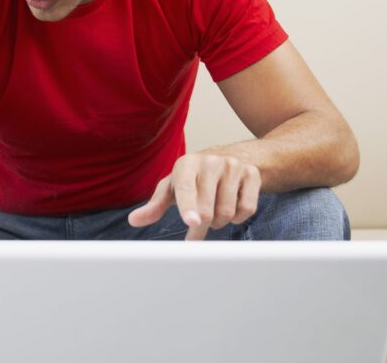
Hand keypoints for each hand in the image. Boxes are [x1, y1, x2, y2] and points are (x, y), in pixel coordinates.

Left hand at [128, 152, 261, 239]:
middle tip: (196, 230)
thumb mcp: (173, 186)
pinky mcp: (252, 175)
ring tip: (214, 211)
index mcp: (187, 163)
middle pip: (207, 209)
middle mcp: (211, 162)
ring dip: (219, 222)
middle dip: (200, 228)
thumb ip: (155, 204)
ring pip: (227, 212)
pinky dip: (238, 217)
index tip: (192, 222)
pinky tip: (232, 206)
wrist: (233, 156)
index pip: (186, 188)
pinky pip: (247, 209)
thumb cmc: (195, 176)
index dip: (188, 207)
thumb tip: (133, 220)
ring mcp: (234, 166)